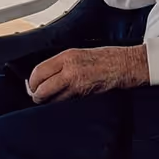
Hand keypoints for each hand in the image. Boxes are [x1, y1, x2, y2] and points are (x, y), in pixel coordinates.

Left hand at [27, 45, 149, 101]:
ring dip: (48, 101)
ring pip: (51, 99)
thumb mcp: (80, 54)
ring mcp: (77, 84)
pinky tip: (63, 100)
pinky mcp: (84, 95)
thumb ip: (61, 64)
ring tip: (49, 100)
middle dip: (37, 95)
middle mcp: (69, 69)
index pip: (38, 71)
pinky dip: (60, 104)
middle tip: (37, 97)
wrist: (126, 65)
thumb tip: (44, 76)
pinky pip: (64, 102)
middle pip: (41, 88)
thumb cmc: (107, 58)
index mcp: (67, 56)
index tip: (32, 86)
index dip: (32, 82)